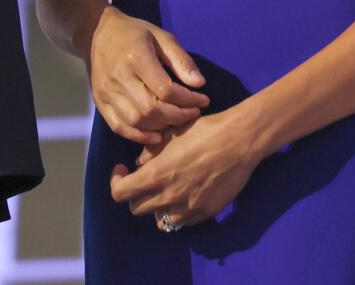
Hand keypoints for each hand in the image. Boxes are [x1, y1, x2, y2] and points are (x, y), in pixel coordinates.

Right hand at [86, 6, 209, 144]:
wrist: (96, 33)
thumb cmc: (134, 33)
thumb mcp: (161, 37)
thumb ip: (181, 60)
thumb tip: (199, 84)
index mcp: (136, 58)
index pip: (166, 90)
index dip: (188, 100)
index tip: (202, 100)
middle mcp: (119, 77)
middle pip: (152, 109)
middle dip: (178, 116)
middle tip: (193, 113)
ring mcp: (107, 92)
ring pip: (137, 121)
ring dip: (161, 127)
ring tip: (176, 121)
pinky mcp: (100, 102)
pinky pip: (120, 127)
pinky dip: (139, 136)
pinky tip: (155, 136)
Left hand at [109, 110, 263, 227]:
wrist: (237, 142)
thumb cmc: (202, 131)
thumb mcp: (169, 134)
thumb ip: (149, 151)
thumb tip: (140, 163)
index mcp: (154, 175)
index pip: (119, 193)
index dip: (117, 181)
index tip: (123, 170)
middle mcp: (168, 196)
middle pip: (136, 209)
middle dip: (136, 194)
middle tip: (145, 180)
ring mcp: (187, 208)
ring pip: (160, 220)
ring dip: (158, 207)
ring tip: (166, 191)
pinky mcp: (206, 213)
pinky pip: (184, 222)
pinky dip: (179, 212)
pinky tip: (186, 194)